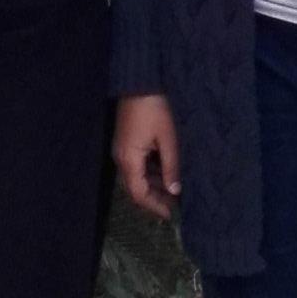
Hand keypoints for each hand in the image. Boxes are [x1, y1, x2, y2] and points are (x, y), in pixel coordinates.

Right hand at [114, 91, 179, 218]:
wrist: (138, 82)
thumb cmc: (155, 110)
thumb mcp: (168, 138)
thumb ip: (171, 166)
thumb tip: (175, 191)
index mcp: (129, 160)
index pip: (138, 194)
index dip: (154, 206)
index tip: (170, 215)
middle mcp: (121, 159)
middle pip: (135, 189)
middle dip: (154, 199)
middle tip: (174, 206)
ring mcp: (122, 151)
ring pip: (136, 178)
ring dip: (153, 186)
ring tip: (173, 192)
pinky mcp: (126, 143)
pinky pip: (136, 166)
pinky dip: (150, 174)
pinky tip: (165, 174)